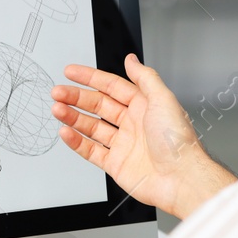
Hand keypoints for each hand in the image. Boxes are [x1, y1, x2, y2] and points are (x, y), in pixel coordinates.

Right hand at [51, 53, 234, 221]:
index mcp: (144, 106)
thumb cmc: (178, 141)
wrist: (181, 178)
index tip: (71, 72)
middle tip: (58, 92)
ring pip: (92, 127)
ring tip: (56, 109)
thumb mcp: (163, 99)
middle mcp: (133, 124)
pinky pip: (91, 150)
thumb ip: (145, 77)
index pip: (112, 87)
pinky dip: (77, 142)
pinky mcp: (116, 164)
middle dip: (76, 97)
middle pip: (98, 106)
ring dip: (73, 117)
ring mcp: (124, 145)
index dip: (91, 78)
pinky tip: (66, 132)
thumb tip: (131, 59)